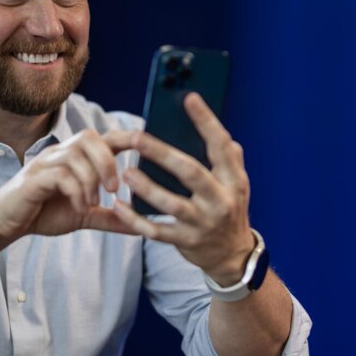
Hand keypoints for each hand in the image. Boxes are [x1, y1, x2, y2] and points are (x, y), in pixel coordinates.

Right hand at [0, 129, 138, 246]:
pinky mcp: (33, 179)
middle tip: (114, 190)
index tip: (147, 146)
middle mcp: (59, 153)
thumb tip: (140, 228)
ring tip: (93, 203)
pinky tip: (80, 206)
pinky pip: (61, 175)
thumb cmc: (43, 214)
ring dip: (91, 180)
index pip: (102, 137)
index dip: (125, 136)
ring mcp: (45, 163)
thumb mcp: (83, 216)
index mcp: (74, 157)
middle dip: (107, 161)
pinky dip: (76, 191)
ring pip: (75, 155)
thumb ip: (110, 218)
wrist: (5, 224)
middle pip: (89, 137)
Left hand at [113, 92, 255, 284]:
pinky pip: (156, 231)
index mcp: (234, 181)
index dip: (206, 121)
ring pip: (171, 204)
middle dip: (162, 154)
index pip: (221, 146)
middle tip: (136, 137)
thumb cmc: (228, 210)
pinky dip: (135, 220)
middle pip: (190, 173)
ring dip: (146, 187)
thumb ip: (230, 159)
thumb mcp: (237, 185)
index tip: (189, 98)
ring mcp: (202, 224)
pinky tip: (118, 206)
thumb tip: (221, 132)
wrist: (232, 257)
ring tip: (125, 172)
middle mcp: (220, 201)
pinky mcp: (186, 242)